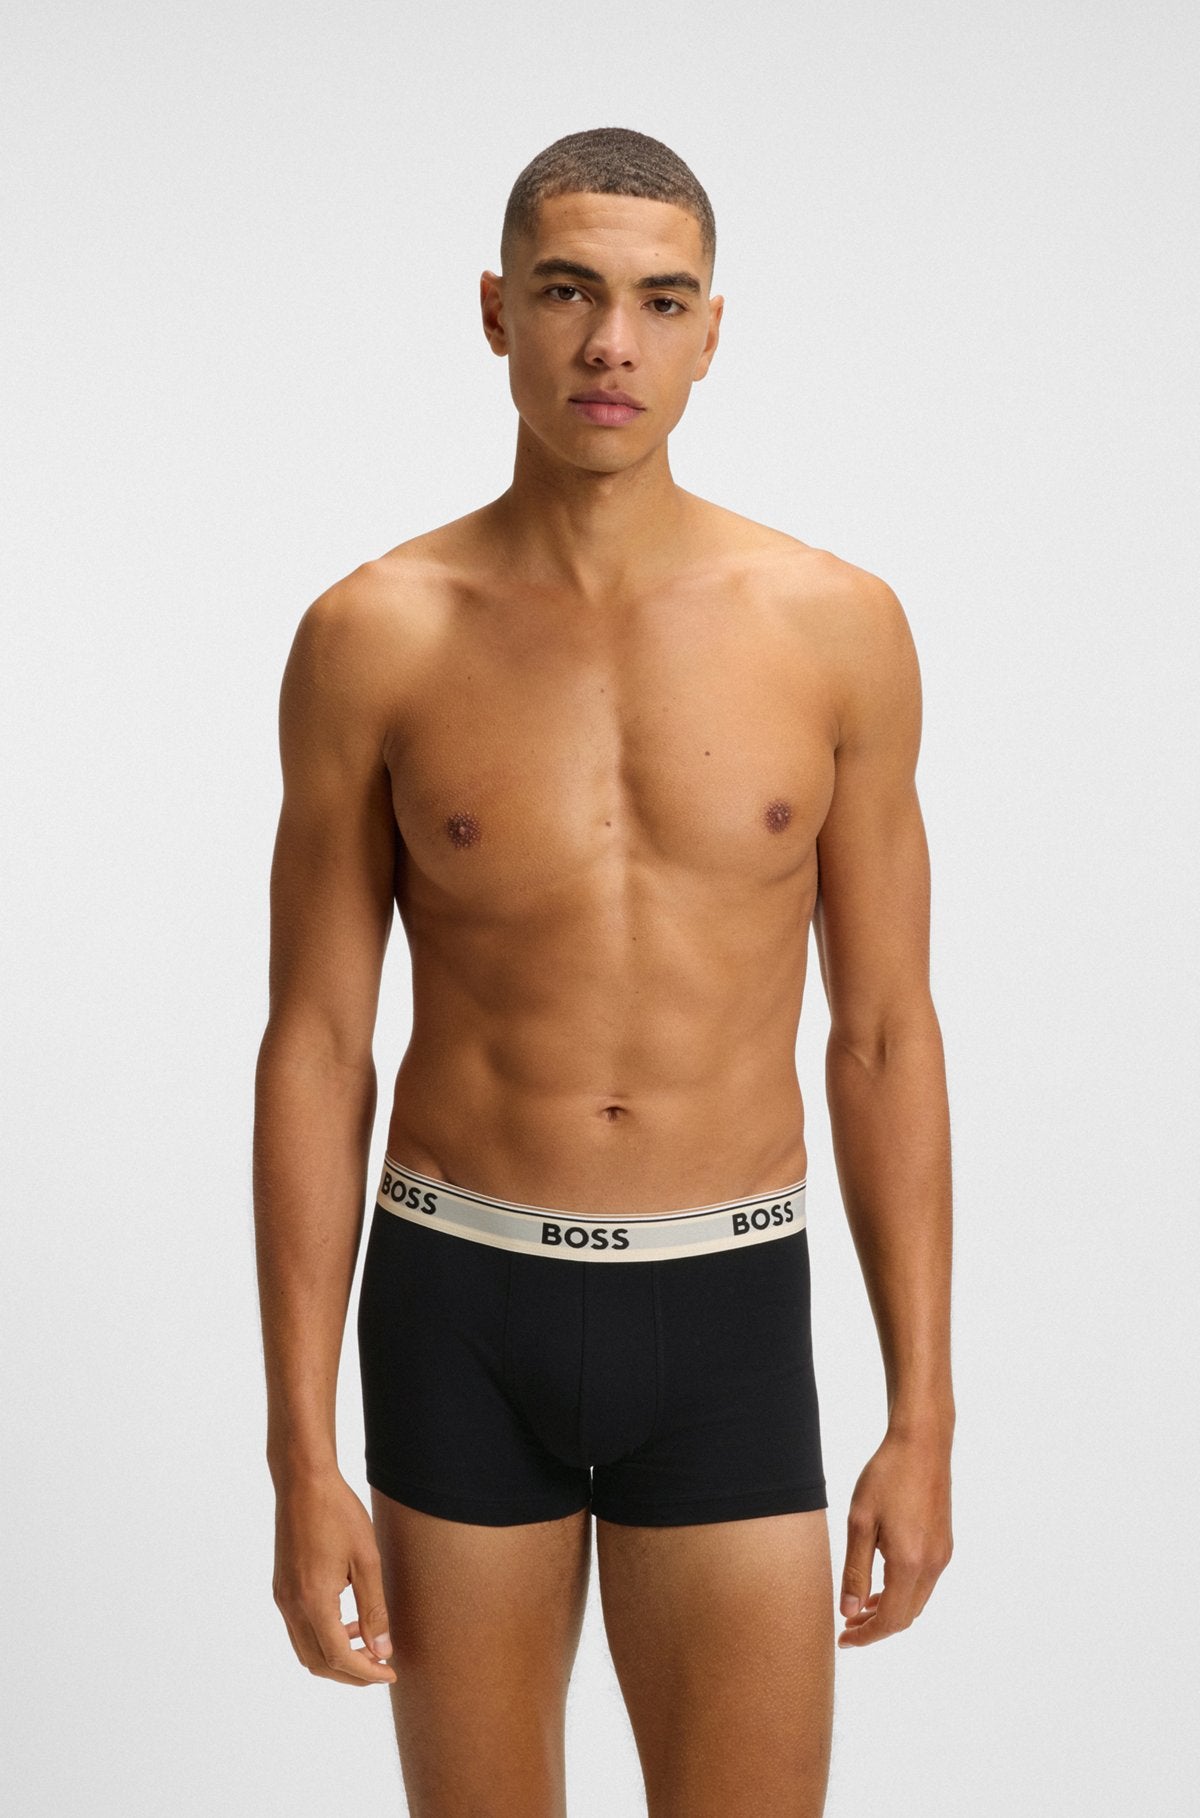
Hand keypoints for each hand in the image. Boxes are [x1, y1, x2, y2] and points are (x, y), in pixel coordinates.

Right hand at [272, 1469, 396, 1685]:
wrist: (303, 1483)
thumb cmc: (338, 1514)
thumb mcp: (366, 1560)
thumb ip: (373, 1608)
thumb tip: (382, 1650)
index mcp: (313, 1600)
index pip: (338, 1657)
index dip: (366, 1672)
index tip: (390, 1672)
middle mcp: (292, 1606)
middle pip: (318, 1663)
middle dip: (351, 1674)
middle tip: (381, 1666)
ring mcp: (282, 1598)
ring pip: (306, 1650)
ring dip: (336, 1657)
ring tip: (368, 1644)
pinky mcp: (281, 1589)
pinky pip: (299, 1630)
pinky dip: (323, 1637)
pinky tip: (347, 1621)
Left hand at [837, 1427, 952, 1647]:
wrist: (922, 1444)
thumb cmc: (886, 1476)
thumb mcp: (860, 1522)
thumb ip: (855, 1571)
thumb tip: (849, 1611)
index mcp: (910, 1563)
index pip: (891, 1620)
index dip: (866, 1635)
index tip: (843, 1639)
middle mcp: (933, 1565)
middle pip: (907, 1616)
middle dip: (876, 1626)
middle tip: (846, 1624)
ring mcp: (943, 1555)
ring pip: (917, 1601)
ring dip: (890, 1610)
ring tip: (859, 1606)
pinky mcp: (945, 1543)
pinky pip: (924, 1582)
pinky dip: (903, 1592)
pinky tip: (881, 1582)